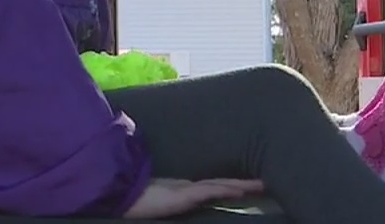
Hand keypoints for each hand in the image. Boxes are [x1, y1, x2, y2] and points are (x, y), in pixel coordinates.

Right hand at [124, 177, 264, 218]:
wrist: (120, 197)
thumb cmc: (136, 201)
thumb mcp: (161, 200)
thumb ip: (174, 198)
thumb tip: (184, 198)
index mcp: (184, 190)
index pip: (213, 187)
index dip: (231, 185)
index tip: (249, 184)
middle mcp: (189, 188)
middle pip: (221, 184)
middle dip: (243, 183)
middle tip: (264, 182)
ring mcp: (186, 190)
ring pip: (220, 186)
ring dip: (241, 186)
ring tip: (261, 185)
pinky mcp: (183, 195)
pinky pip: (208, 192)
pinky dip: (224, 189)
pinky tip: (239, 190)